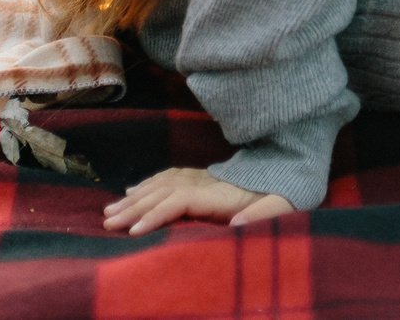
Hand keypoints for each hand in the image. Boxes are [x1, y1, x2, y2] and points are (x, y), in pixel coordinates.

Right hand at [102, 166, 294, 233]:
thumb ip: (261, 214)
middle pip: (164, 191)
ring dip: (135, 196)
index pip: (180, 200)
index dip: (156, 214)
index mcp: (221, 192)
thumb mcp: (283, 205)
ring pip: (162, 183)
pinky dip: (148, 184)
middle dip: (134, 207)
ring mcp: (204, 177)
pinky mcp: (205, 178)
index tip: (134, 232)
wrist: (292, 167)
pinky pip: (169, 177)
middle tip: (107, 223)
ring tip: (110, 211)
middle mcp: (208, 181)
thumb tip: (237, 223)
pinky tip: (134, 191)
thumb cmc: (287, 193)